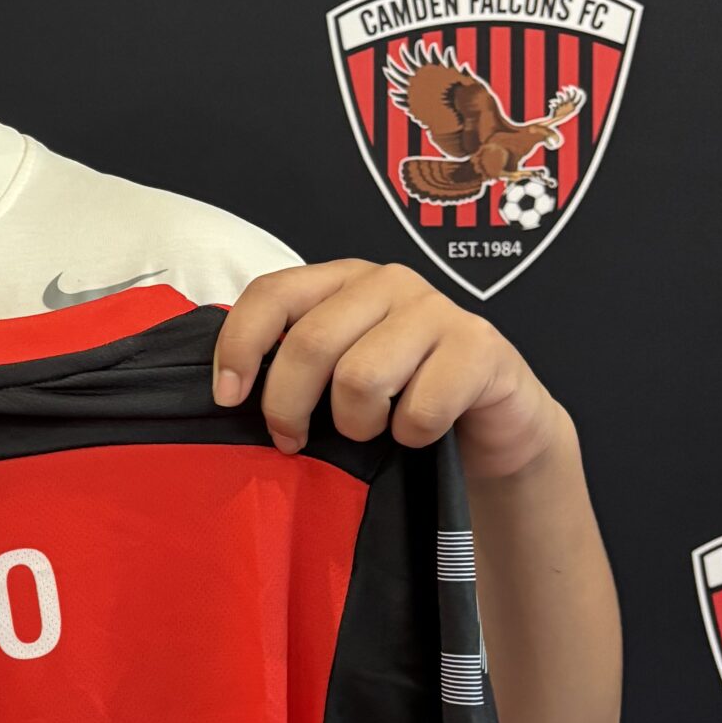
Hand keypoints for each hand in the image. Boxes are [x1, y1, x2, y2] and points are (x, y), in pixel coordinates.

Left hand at [210, 259, 564, 481]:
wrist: (494, 426)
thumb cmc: (402, 401)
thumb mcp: (336, 375)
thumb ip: (291, 364)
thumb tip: (227, 392)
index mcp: (342, 281)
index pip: (272, 293)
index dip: (238, 345)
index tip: (227, 398)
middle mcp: (387, 282)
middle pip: (310, 343)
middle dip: (288, 406)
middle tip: (293, 442)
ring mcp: (437, 309)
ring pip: (361, 377)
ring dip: (356, 424)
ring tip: (370, 432)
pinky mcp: (481, 347)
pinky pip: (420, 408)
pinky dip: (411, 436)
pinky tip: (420, 433)